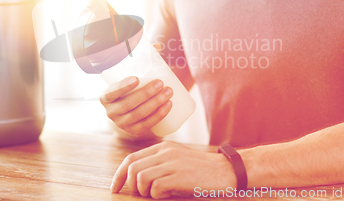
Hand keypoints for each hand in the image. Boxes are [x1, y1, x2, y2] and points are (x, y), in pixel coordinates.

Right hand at [99, 44, 172, 136]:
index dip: (123, 87)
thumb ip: (140, 61)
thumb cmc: (129, 89)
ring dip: (156, 103)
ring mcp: (122, 124)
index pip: (111, 92)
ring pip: (139, 115)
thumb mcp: (129, 77)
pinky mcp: (134, 131)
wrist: (128, 112)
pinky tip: (168, 106)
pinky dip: (159, 115)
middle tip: (161, 82)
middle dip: (146, 93)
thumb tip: (157, 47)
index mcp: (106, 97)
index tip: (136, 78)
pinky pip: (147, 125)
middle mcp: (111, 112)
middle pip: (128, 104)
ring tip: (169, 92)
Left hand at [110, 141, 236, 198]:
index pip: (131, 158)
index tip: (115, 188)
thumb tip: (137, 180)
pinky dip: (157, 196)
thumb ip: (159, 164)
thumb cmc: (203, 170)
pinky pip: (155, 188)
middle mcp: (164, 153)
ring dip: (145, 191)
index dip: (119, 174)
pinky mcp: (178, 176)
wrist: (228, 171)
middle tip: (140, 195)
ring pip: (141, 178)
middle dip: (130, 185)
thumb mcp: (178, 160)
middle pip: (132, 168)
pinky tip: (170, 194)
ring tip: (159, 194)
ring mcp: (172, 164)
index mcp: (163, 148)